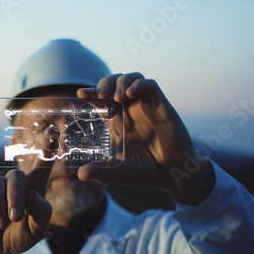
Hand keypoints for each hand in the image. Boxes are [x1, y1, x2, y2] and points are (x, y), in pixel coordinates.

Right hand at [0, 126, 58, 253]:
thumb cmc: (19, 235)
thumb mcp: (36, 231)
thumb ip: (41, 214)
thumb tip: (33, 194)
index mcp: (33, 188)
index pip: (42, 164)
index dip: (47, 147)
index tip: (53, 130)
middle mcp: (13, 182)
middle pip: (16, 175)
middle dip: (16, 198)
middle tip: (15, 218)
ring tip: (0, 224)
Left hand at [76, 73, 214, 204]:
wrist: (173, 175)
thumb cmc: (146, 172)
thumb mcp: (119, 173)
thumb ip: (102, 173)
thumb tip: (81, 175)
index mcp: (117, 121)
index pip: (101, 100)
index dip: (91, 93)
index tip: (81, 94)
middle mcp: (130, 110)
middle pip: (114, 83)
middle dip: (105, 83)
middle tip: (100, 94)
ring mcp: (146, 106)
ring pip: (132, 79)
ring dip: (121, 82)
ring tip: (116, 96)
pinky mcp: (161, 106)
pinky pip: (151, 86)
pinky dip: (140, 84)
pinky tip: (131, 93)